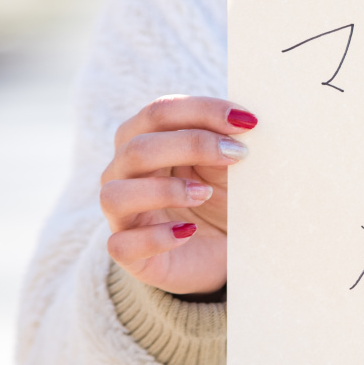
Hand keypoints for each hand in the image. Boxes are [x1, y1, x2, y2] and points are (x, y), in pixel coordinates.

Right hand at [100, 95, 256, 294]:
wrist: (220, 251)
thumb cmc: (219, 197)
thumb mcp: (226, 166)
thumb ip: (225, 143)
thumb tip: (244, 124)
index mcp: (144, 138)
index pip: (160, 112)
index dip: (203, 111)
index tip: (248, 121)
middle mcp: (122, 173)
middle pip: (137, 147)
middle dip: (191, 144)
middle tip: (238, 153)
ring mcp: (121, 214)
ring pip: (116, 194)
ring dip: (164, 191)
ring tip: (204, 193)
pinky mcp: (127, 253)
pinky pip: (123, 245)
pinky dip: (156, 237)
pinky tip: (188, 232)